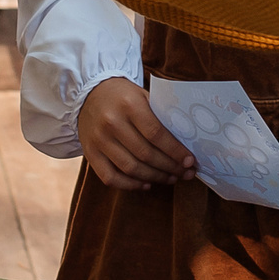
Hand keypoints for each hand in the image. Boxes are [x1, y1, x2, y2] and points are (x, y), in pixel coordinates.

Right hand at [75, 77, 196, 190]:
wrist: (88, 94)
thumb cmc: (123, 96)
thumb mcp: (143, 96)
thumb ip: (161, 115)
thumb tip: (187, 140)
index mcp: (129, 105)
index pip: (156, 134)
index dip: (175, 151)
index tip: (190, 161)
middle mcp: (112, 122)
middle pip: (145, 154)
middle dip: (169, 167)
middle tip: (185, 173)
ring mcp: (99, 140)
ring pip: (130, 168)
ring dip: (154, 177)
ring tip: (170, 178)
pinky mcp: (90, 153)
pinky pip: (110, 178)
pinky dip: (130, 185)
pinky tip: (146, 184)